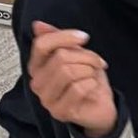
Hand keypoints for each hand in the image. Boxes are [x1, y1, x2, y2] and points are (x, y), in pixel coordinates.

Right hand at [28, 21, 116, 137]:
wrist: (100, 106)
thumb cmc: (86, 81)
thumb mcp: (74, 54)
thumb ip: (56, 39)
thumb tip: (38, 25)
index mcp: (36, 67)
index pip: (41, 45)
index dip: (64, 37)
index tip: (83, 37)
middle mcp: (37, 83)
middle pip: (60, 57)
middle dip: (85, 56)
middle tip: (96, 62)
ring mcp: (47, 100)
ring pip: (68, 72)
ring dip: (89, 70)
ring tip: (93, 74)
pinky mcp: (60, 112)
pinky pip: (78, 89)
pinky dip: (91, 84)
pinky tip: (93, 87)